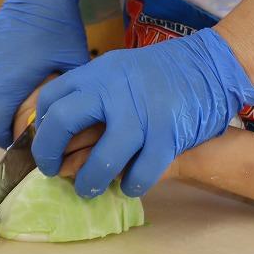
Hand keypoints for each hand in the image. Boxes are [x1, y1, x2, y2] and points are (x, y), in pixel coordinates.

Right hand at [0, 0, 89, 147]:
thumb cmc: (57, 22)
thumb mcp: (73, 60)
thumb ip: (74, 89)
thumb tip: (86, 112)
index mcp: (10, 83)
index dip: (7, 142)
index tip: (27, 143)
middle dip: (16, 121)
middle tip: (43, 121)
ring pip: (0, 91)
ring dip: (17, 97)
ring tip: (43, 91)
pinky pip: (2, 72)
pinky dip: (16, 78)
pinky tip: (38, 66)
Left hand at [33, 28, 253, 197]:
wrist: (211, 65)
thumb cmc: (161, 73)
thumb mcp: (119, 70)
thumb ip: (94, 93)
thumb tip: (63, 130)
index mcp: (98, 72)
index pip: (52, 97)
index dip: (42, 127)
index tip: (47, 145)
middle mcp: (113, 89)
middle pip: (63, 122)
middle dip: (50, 153)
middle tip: (52, 171)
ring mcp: (141, 113)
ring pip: (102, 160)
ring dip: (91, 182)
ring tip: (90, 189)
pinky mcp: (167, 134)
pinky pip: (140, 173)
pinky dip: (131, 185)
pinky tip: (130, 186)